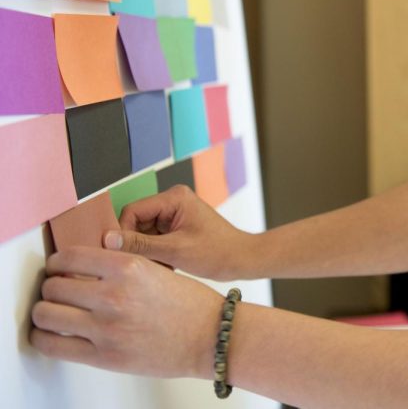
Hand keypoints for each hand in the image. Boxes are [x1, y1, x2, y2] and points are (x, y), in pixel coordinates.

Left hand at [30, 247, 222, 378]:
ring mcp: (106, 327)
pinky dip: (43, 337)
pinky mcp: (103, 356)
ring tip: (53, 313)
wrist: (211, 338)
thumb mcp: (157, 271)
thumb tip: (87, 269)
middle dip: (52, 288)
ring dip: (45, 311)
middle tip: (58, 292)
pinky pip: (53, 344)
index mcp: (128, 268)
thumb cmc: (192, 305)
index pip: (70, 257)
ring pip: (46, 313)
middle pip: (53, 286)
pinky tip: (50, 334)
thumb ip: (120, 268)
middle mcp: (113, 295)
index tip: (59, 268)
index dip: (59, 262)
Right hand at [105, 185, 252, 280]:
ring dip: (147, 253)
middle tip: (145, 265)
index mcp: (174, 198)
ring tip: (161, 267)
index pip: (132, 212)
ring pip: (143, 234)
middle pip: (136, 223)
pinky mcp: (177, 228)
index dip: (123, 234)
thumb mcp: (175, 251)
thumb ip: (140, 245)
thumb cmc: (218, 253)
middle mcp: (173, 202)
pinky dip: (156, 255)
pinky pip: (154, 240)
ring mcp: (175, 215)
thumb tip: (107, 240)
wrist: (243, 260)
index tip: (122, 256)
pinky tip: (167, 267)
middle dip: (138, 245)